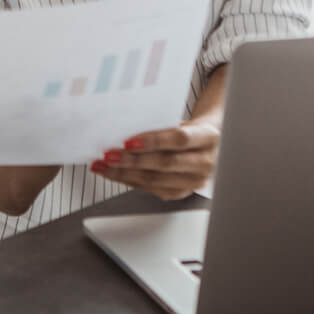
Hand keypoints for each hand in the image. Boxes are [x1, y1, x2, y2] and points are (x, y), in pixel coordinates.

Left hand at [90, 120, 219, 199]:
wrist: (208, 144)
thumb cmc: (190, 129)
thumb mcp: (182, 121)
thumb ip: (160, 126)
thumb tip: (125, 130)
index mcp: (207, 138)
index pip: (180, 139)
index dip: (154, 140)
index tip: (129, 141)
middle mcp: (204, 163)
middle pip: (165, 163)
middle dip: (133, 160)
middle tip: (110, 155)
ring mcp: (194, 181)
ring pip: (155, 180)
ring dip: (125, 173)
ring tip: (104, 166)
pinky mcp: (182, 192)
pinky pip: (152, 189)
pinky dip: (130, 181)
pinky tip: (115, 174)